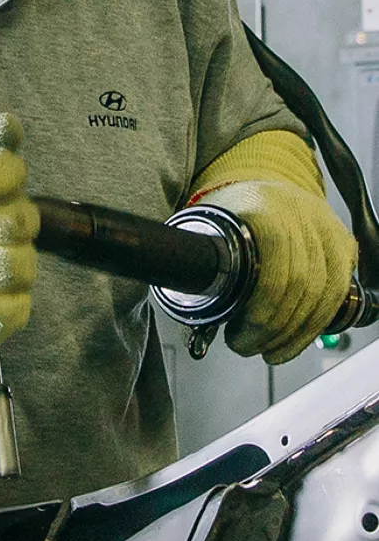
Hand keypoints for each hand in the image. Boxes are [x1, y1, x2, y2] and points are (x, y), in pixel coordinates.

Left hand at [211, 180, 358, 363]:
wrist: (263, 192)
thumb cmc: (232, 213)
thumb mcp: (208, 229)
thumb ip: (204, 268)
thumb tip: (197, 321)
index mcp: (260, 204)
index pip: (272, 265)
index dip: (260, 311)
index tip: (237, 334)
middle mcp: (298, 211)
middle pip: (301, 283)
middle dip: (273, 328)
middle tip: (247, 345)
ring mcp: (325, 226)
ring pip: (323, 293)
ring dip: (294, 333)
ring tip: (268, 348)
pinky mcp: (342, 243)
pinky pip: (337, 293)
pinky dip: (314, 324)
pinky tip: (294, 338)